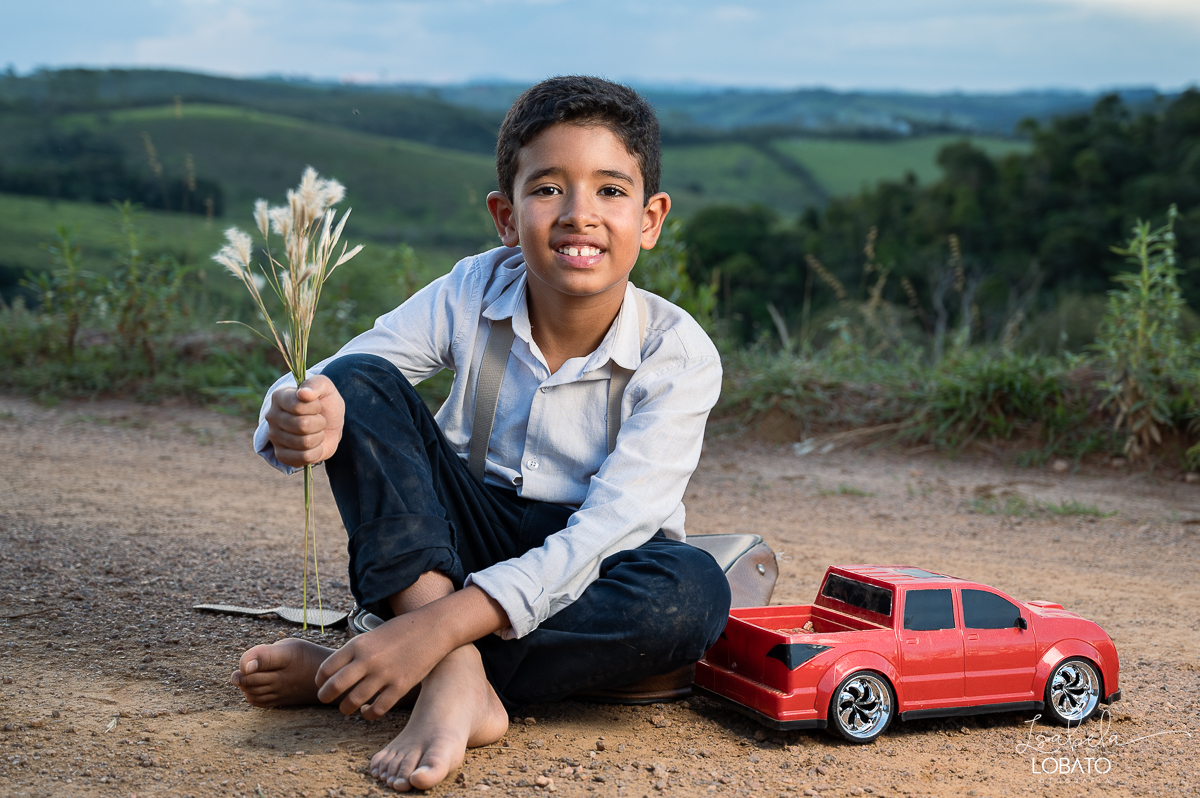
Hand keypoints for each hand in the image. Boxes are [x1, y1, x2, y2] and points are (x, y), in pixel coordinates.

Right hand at [265, 375, 344, 466]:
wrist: (329, 422)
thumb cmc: (324, 402)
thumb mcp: (325, 386)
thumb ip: (315, 385)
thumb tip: (303, 393)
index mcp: (279, 397)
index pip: (297, 406)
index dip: (315, 407)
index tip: (317, 404)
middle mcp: (272, 417)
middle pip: (302, 425)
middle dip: (320, 423)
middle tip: (319, 419)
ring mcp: (274, 437)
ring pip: (305, 443)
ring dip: (319, 437)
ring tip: (316, 431)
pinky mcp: (281, 455)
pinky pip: (304, 458)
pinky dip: (316, 452)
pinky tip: (314, 445)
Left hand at [316, 608, 451, 718]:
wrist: (434, 627)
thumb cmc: (403, 629)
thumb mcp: (374, 633)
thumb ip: (357, 650)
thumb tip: (341, 669)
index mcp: (358, 644)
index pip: (326, 668)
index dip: (320, 680)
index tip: (321, 684)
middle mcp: (368, 660)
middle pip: (335, 686)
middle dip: (325, 697)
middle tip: (325, 699)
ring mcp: (384, 674)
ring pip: (353, 701)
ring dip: (345, 709)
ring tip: (346, 709)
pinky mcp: (400, 686)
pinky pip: (377, 709)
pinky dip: (368, 714)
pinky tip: (368, 711)